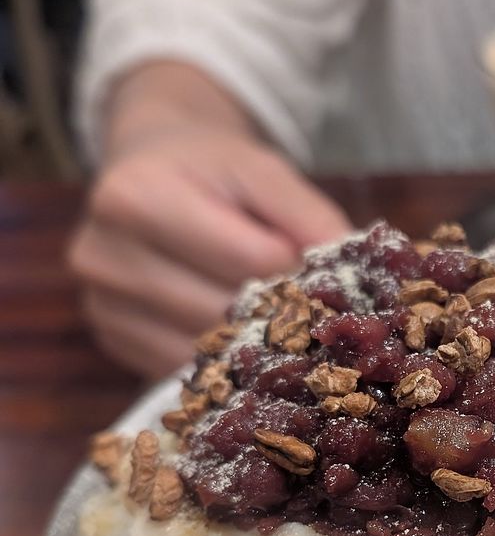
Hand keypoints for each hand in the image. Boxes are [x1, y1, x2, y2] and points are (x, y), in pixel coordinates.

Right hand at [69, 64, 350, 376]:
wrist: (148, 167)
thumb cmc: (210, 168)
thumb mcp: (263, 171)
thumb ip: (310, 216)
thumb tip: (351, 273)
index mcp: (137, 197)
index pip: (250, 259)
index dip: (299, 271)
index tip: (328, 276)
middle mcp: (104, 255)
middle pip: (223, 311)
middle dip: (278, 313)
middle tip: (316, 311)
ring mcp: (101, 305)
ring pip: (203, 349)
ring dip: (251, 344)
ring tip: (281, 322)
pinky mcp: (111, 340)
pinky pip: (181, 368)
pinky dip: (220, 361)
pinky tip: (240, 338)